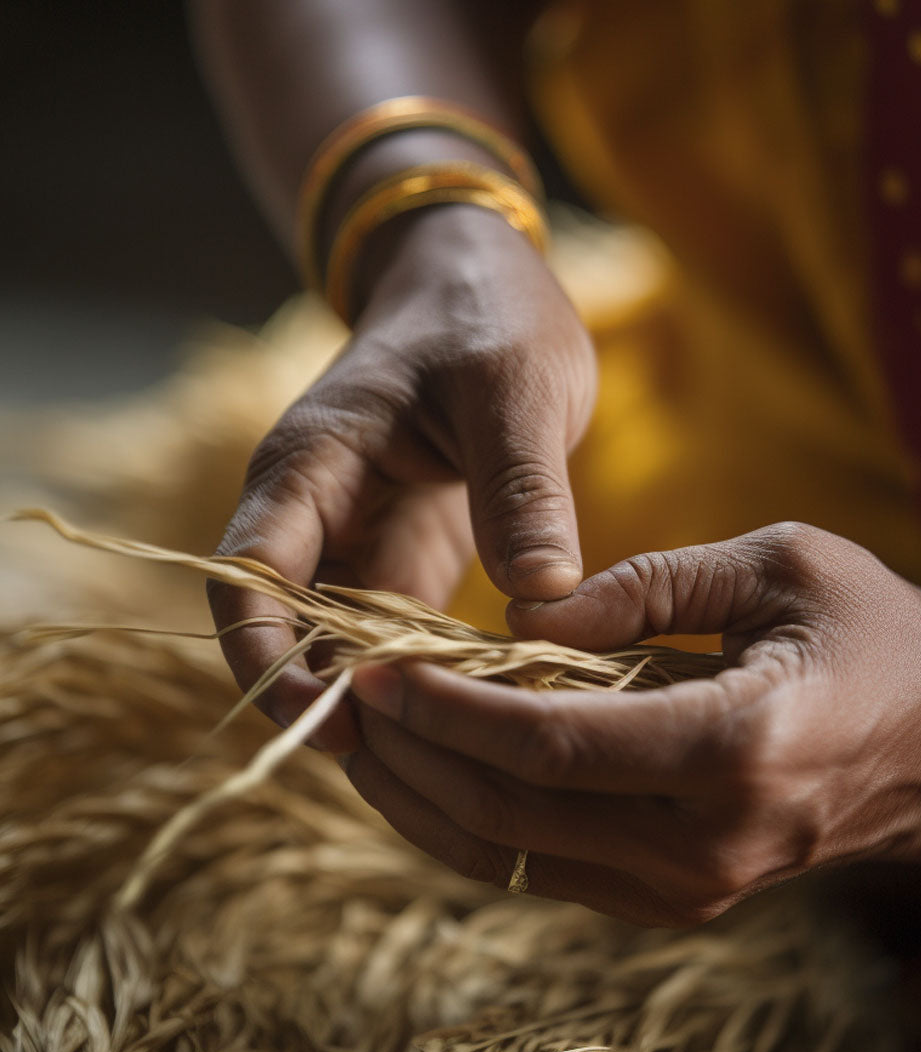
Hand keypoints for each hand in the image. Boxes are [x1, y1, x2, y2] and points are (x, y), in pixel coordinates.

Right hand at [208, 205, 596, 747]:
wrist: (479, 280)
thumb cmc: (487, 314)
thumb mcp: (515, 388)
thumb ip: (521, 488)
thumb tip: (542, 603)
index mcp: (308, 462)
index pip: (246, 577)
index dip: (268, 659)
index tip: (327, 723)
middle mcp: (312, 509)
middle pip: (282, 629)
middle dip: (325, 701)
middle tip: (406, 771)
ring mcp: (353, 536)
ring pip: (334, 643)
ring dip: (375, 700)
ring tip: (446, 766)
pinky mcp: (397, 554)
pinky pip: (388, 634)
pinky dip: (417, 678)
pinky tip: (473, 721)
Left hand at [345, 522, 920, 925]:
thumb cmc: (883, 637)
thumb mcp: (780, 564)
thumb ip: (648, 585)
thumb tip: (527, 618)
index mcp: (733, 749)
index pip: (548, 744)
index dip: (448, 708)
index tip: (377, 669)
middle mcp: (704, 844)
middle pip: (513, 814)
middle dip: (415, 757)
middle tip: (353, 696)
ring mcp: (692, 888)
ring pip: (517, 857)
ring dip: (429, 799)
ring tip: (371, 736)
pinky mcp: (680, 896)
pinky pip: (551, 867)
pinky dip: (479, 822)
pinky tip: (438, 771)